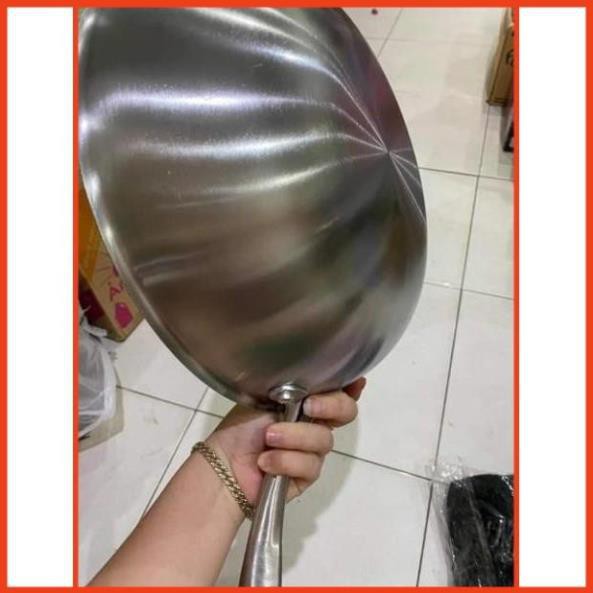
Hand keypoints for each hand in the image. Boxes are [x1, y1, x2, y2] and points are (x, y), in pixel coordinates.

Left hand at [206, 378, 365, 504]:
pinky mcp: (307, 475)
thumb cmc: (241, 426)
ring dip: (294, 437)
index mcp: (306, 401)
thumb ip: (293, 388)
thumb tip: (316, 375)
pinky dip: (286, 461)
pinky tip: (266, 462)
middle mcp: (314, 423)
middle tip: (309, 406)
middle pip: (346, 412)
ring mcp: (313, 451)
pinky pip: (310, 465)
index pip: (338, 391)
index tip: (356, 382)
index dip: (351, 386)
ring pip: (324, 440)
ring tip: (268, 438)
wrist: (223, 464)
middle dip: (331, 406)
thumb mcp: (265, 398)